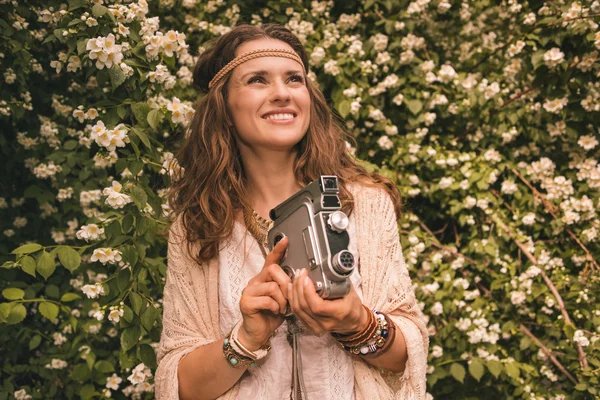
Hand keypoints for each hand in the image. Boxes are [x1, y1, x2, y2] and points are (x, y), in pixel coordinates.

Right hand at [238, 236, 291, 350]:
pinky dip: (275, 307)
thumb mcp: (283, 299)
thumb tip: (299, 280)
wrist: (258, 332)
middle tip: (288, 297)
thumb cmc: (271, 315)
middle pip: (274, 270)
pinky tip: (275, 312)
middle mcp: (255, 281)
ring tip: (281, 308)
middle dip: (286, 284)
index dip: (278, 249)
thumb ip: (287, 288)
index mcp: (264, 278)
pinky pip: (267, 299)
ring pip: (272, 286)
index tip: (286, 239)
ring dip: (282, 299)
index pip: (271, 259)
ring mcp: (249, 290)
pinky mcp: (246, 301)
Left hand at [288, 268, 368, 335]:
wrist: (354, 322)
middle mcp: (327, 323)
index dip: (308, 292)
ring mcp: (318, 327)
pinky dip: (293, 300)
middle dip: (299, 287)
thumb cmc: (352, 305)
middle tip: (300, 274)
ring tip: (294, 279)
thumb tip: (327, 266)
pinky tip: (292, 290)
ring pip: (298, 310)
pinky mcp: (311, 327)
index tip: (306, 278)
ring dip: (294, 293)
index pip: (317, 306)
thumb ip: (338, 280)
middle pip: (304, 306)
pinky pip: (297, 314)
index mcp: (339, 313)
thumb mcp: (350, 291)